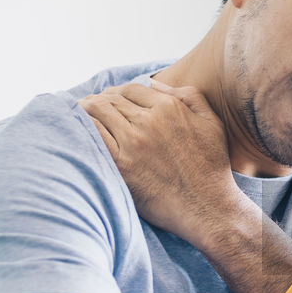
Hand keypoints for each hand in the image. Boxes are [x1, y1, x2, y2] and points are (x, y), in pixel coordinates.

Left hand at [80, 81, 242, 247]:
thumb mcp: (212, 123)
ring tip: (80, 114)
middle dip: (99, 99)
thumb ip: (189, 96)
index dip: (117, 92)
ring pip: (98, 112)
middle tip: (90, 107)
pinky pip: (93, 135)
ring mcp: (133, 143)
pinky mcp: (121, 165)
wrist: (208, 207)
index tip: (111, 99)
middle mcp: (149, 121)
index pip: (131, 89)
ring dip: (86, 110)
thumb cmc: (212, 168)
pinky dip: (83, 127)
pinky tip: (79, 130)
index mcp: (169, 108)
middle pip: (111, 99)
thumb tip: (157, 85)